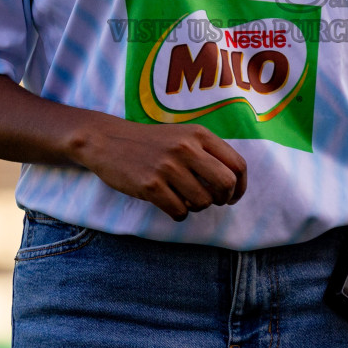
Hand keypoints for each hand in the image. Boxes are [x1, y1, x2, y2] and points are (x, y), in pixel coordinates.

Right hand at [74, 118, 247, 220]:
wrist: (107, 140)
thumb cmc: (150, 142)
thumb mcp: (182, 135)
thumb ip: (206, 151)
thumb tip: (232, 182)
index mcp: (199, 134)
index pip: (237, 164)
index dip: (240, 186)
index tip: (233, 196)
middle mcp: (186, 148)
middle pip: (225, 184)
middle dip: (223, 198)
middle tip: (212, 201)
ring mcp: (168, 167)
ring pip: (202, 202)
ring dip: (196, 207)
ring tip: (184, 198)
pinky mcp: (151, 186)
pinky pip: (180, 211)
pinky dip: (179, 213)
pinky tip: (169, 203)